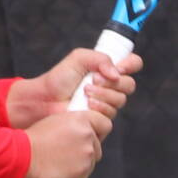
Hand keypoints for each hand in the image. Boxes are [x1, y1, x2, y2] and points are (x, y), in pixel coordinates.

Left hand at [9, 44, 142, 126]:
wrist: (45, 100)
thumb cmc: (59, 79)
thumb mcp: (78, 58)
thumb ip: (100, 58)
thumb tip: (116, 73)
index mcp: (108, 69)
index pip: (133, 64)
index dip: (131, 65)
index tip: (120, 67)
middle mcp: (110, 86)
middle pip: (129, 85)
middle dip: (112, 83)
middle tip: (94, 80)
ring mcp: (107, 103)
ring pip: (121, 100)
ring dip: (103, 95)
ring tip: (85, 92)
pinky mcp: (101, 119)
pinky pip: (111, 114)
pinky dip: (99, 107)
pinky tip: (86, 105)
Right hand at [21, 109, 110, 177]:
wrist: (23, 156)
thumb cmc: (33, 139)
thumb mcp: (55, 122)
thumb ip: (73, 125)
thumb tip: (81, 132)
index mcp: (82, 119)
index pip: (105, 124)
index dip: (98, 131)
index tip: (90, 136)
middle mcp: (88, 135)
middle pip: (97, 145)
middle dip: (86, 149)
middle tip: (68, 153)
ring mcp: (87, 153)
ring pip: (91, 161)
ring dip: (80, 163)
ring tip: (61, 163)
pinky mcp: (83, 170)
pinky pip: (84, 175)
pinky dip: (75, 176)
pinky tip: (61, 173)